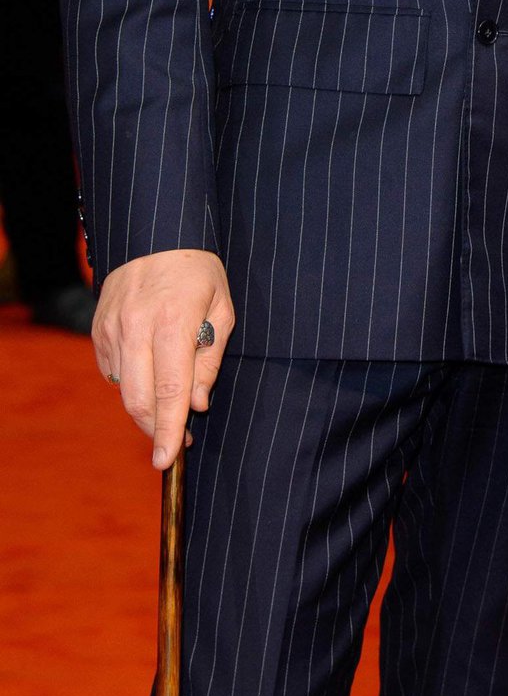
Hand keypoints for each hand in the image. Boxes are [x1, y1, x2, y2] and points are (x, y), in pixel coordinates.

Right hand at [92, 249, 234, 468]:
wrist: (156, 235)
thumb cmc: (198, 272)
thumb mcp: (222, 308)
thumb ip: (210, 358)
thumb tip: (196, 404)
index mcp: (173, 322)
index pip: (170, 390)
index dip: (169, 429)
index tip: (168, 459)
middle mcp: (137, 327)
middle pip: (138, 399)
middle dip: (155, 429)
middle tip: (175, 443)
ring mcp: (112, 329)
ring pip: (122, 391)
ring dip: (144, 410)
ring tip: (168, 409)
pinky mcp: (99, 330)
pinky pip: (113, 372)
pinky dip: (131, 383)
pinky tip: (150, 372)